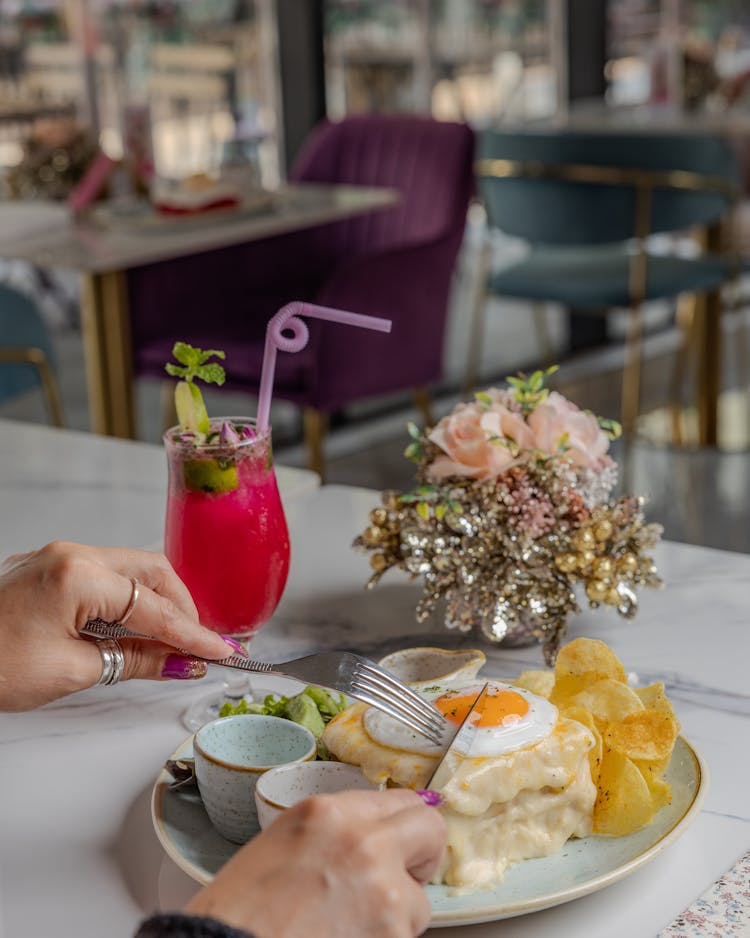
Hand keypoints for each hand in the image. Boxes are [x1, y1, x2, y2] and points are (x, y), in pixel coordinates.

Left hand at [0, 541, 236, 709]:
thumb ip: (135, 660)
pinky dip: (127, 601)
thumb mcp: (71, 671)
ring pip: (128, 571)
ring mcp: (56, 559)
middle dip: (181, 606)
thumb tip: (180, 662)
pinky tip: (135, 629)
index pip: (155, 607)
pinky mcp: (46, 571)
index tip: (221, 652)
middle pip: (150, 571)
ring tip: (173, 641)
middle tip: (199, 643)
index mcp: (78, 574)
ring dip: (155, 603)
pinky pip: (103, 577)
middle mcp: (71, 554)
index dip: (192, 634)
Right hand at [185, 788, 446, 937]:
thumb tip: (372, 836)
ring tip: (347, 925)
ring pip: (418, 897)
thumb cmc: (237, 914)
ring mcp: (383, 889)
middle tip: (399, 880)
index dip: (402, 825)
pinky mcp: (392, 933)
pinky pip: (406, 934)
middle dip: (421, 855)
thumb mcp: (281, 845)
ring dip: (396, 913)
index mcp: (327, 812)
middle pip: (429, 828)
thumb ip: (332, 832)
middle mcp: (363, 840)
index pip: (398, 798)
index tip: (404, 840)